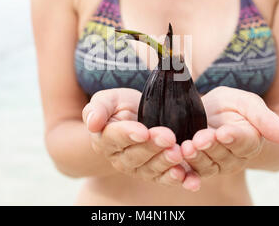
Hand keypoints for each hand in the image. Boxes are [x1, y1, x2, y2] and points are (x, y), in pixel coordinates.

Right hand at [82, 88, 200, 189]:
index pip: (115, 138)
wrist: (140, 114)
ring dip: (165, 162)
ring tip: (178, 153)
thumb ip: (98, 108)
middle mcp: (119, 158)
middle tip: (168, 137)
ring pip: (151, 169)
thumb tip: (92, 123)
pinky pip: (165, 179)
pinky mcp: (155, 174)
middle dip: (152, 147)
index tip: (143, 131)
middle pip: (135, 155)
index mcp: (105, 139)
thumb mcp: (109, 99)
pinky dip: (176, 179)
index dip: (128, 135)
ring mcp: (138, 169)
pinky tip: (186, 177)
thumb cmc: (121, 105)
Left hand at [181, 86, 278, 176]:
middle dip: (211, 146)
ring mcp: (214, 164)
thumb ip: (265, 119)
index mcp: (250, 140)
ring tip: (186, 147)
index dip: (234, 138)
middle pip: (223, 155)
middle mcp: (234, 157)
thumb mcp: (246, 103)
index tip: (224, 132)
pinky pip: (191, 174)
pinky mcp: (195, 167)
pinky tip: (177, 171)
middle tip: (200, 138)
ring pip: (207, 165)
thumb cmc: (230, 106)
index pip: (244, 141)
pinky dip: (184, 175)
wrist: (206, 110)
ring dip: (196, 158)